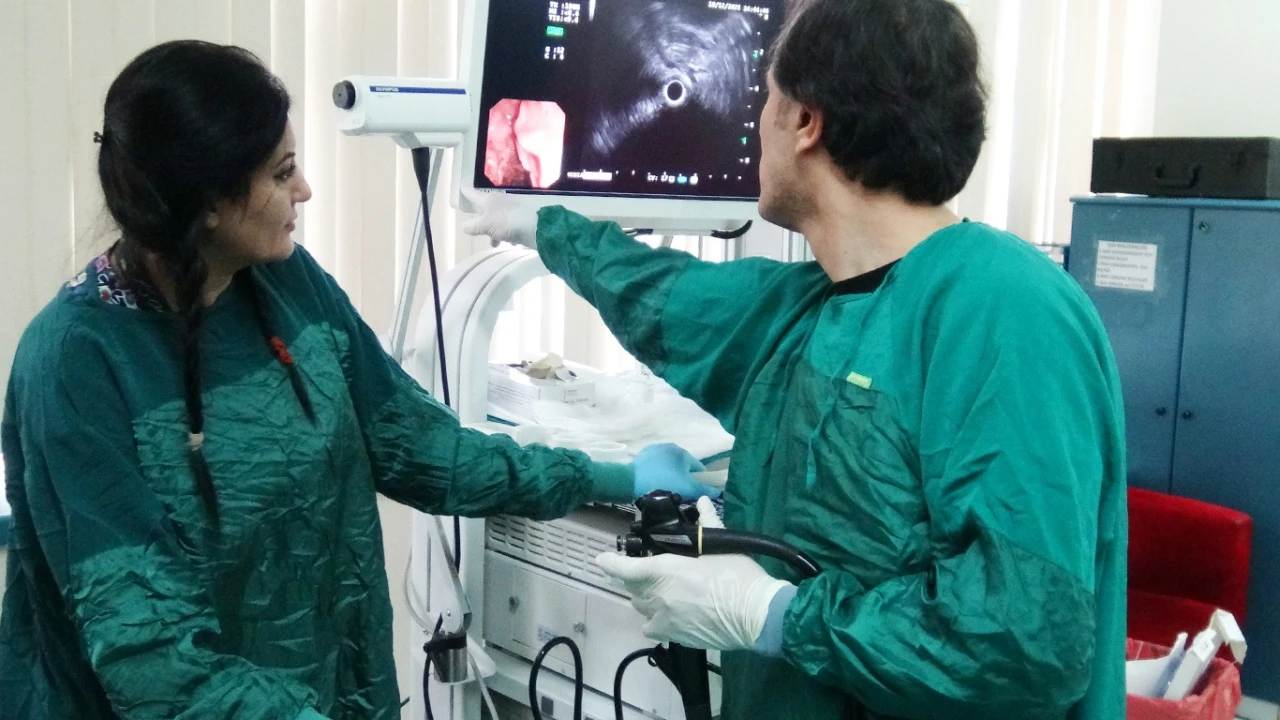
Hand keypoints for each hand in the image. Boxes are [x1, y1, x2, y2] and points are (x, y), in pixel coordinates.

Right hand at [460, 189, 539, 248]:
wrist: (535, 227)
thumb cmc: (506, 222)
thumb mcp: (485, 225)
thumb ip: (473, 226)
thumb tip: (464, 226)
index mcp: (489, 199)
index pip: (474, 193)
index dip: (466, 192)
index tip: (462, 188)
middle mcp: (500, 202)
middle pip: (486, 209)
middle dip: (481, 220)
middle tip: (476, 228)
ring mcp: (511, 211)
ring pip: (498, 220)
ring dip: (494, 232)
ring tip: (494, 244)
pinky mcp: (521, 220)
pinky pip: (510, 227)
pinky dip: (508, 235)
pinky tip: (512, 243)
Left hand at [595, 498, 791, 651]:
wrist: (755, 614)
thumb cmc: (737, 576)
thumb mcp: (721, 547)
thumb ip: (708, 524)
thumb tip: (703, 502)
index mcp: (665, 570)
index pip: (626, 568)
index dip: (610, 563)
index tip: (600, 560)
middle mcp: (658, 596)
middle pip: (633, 588)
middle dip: (635, 579)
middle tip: (647, 571)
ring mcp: (665, 618)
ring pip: (641, 608)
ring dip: (645, 598)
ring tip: (658, 592)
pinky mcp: (676, 636)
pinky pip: (653, 628)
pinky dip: (654, 621)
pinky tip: (665, 616)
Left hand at [632, 443, 719, 500]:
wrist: (631, 482)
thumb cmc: (664, 484)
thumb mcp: (688, 489)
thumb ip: (705, 490)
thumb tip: (718, 490)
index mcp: (683, 452)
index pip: (698, 468)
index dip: (699, 481)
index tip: (693, 493)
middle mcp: (670, 446)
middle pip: (683, 466)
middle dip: (683, 478)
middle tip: (678, 493)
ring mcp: (655, 449)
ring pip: (669, 465)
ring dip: (670, 475)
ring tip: (664, 489)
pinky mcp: (642, 455)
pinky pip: (656, 465)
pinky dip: (657, 472)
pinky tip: (653, 483)